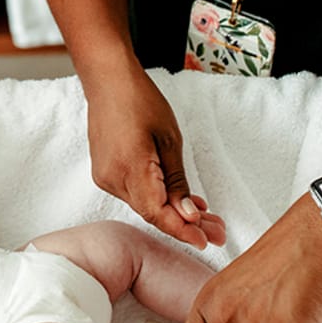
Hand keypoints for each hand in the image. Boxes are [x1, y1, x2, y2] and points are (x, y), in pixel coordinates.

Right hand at [85, 69, 225, 248]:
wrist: (108, 81)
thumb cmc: (140, 101)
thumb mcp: (170, 140)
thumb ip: (177, 182)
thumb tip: (188, 215)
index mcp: (130, 168)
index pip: (157, 214)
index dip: (182, 231)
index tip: (205, 240)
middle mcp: (112, 178)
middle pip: (151, 213)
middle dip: (185, 225)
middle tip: (216, 231)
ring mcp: (105, 177)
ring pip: (144, 205)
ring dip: (173, 213)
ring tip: (205, 217)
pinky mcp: (105, 173)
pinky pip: (134, 194)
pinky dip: (157, 199)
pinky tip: (178, 201)